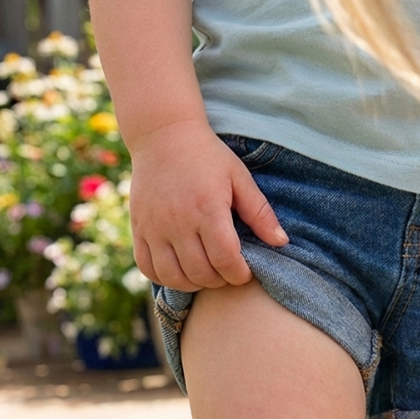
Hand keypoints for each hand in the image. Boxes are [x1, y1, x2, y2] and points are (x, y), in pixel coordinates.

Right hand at [128, 120, 287, 291]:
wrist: (162, 135)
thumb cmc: (207, 156)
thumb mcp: (239, 178)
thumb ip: (260, 213)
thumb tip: (281, 242)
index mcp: (207, 208)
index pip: (226, 260)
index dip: (240, 274)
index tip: (245, 271)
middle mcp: (178, 221)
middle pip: (201, 273)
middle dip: (220, 280)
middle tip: (227, 271)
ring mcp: (154, 227)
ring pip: (173, 277)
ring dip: (194, 283)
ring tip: (205, 273)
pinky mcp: (139, 228)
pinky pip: (148, 267)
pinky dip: (165, 277)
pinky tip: (180, 270)